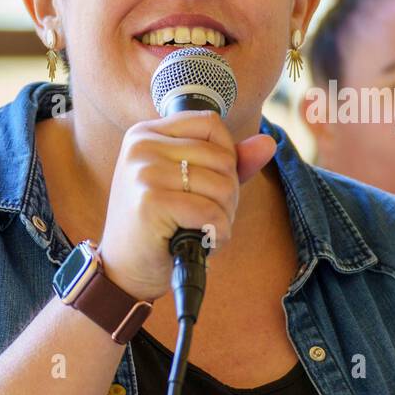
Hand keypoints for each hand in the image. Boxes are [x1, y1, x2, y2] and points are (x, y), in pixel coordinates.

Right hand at [96, 110, 275, 302]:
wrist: (125, 270)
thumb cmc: (160, 225)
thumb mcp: (193, 185)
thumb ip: (228, 161)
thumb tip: (268, 143)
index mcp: (146, 133)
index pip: (210, 124)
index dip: (226, 156)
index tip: (208, 184)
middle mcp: (141, 145)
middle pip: (222, 157)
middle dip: (228, 194)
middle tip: (205, 216)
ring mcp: (143, 172)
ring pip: (222, 185)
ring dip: (224, 216)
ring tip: (200, 229)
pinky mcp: (150, 201)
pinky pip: (211, 212)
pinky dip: (216, 234)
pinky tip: (199, 242)